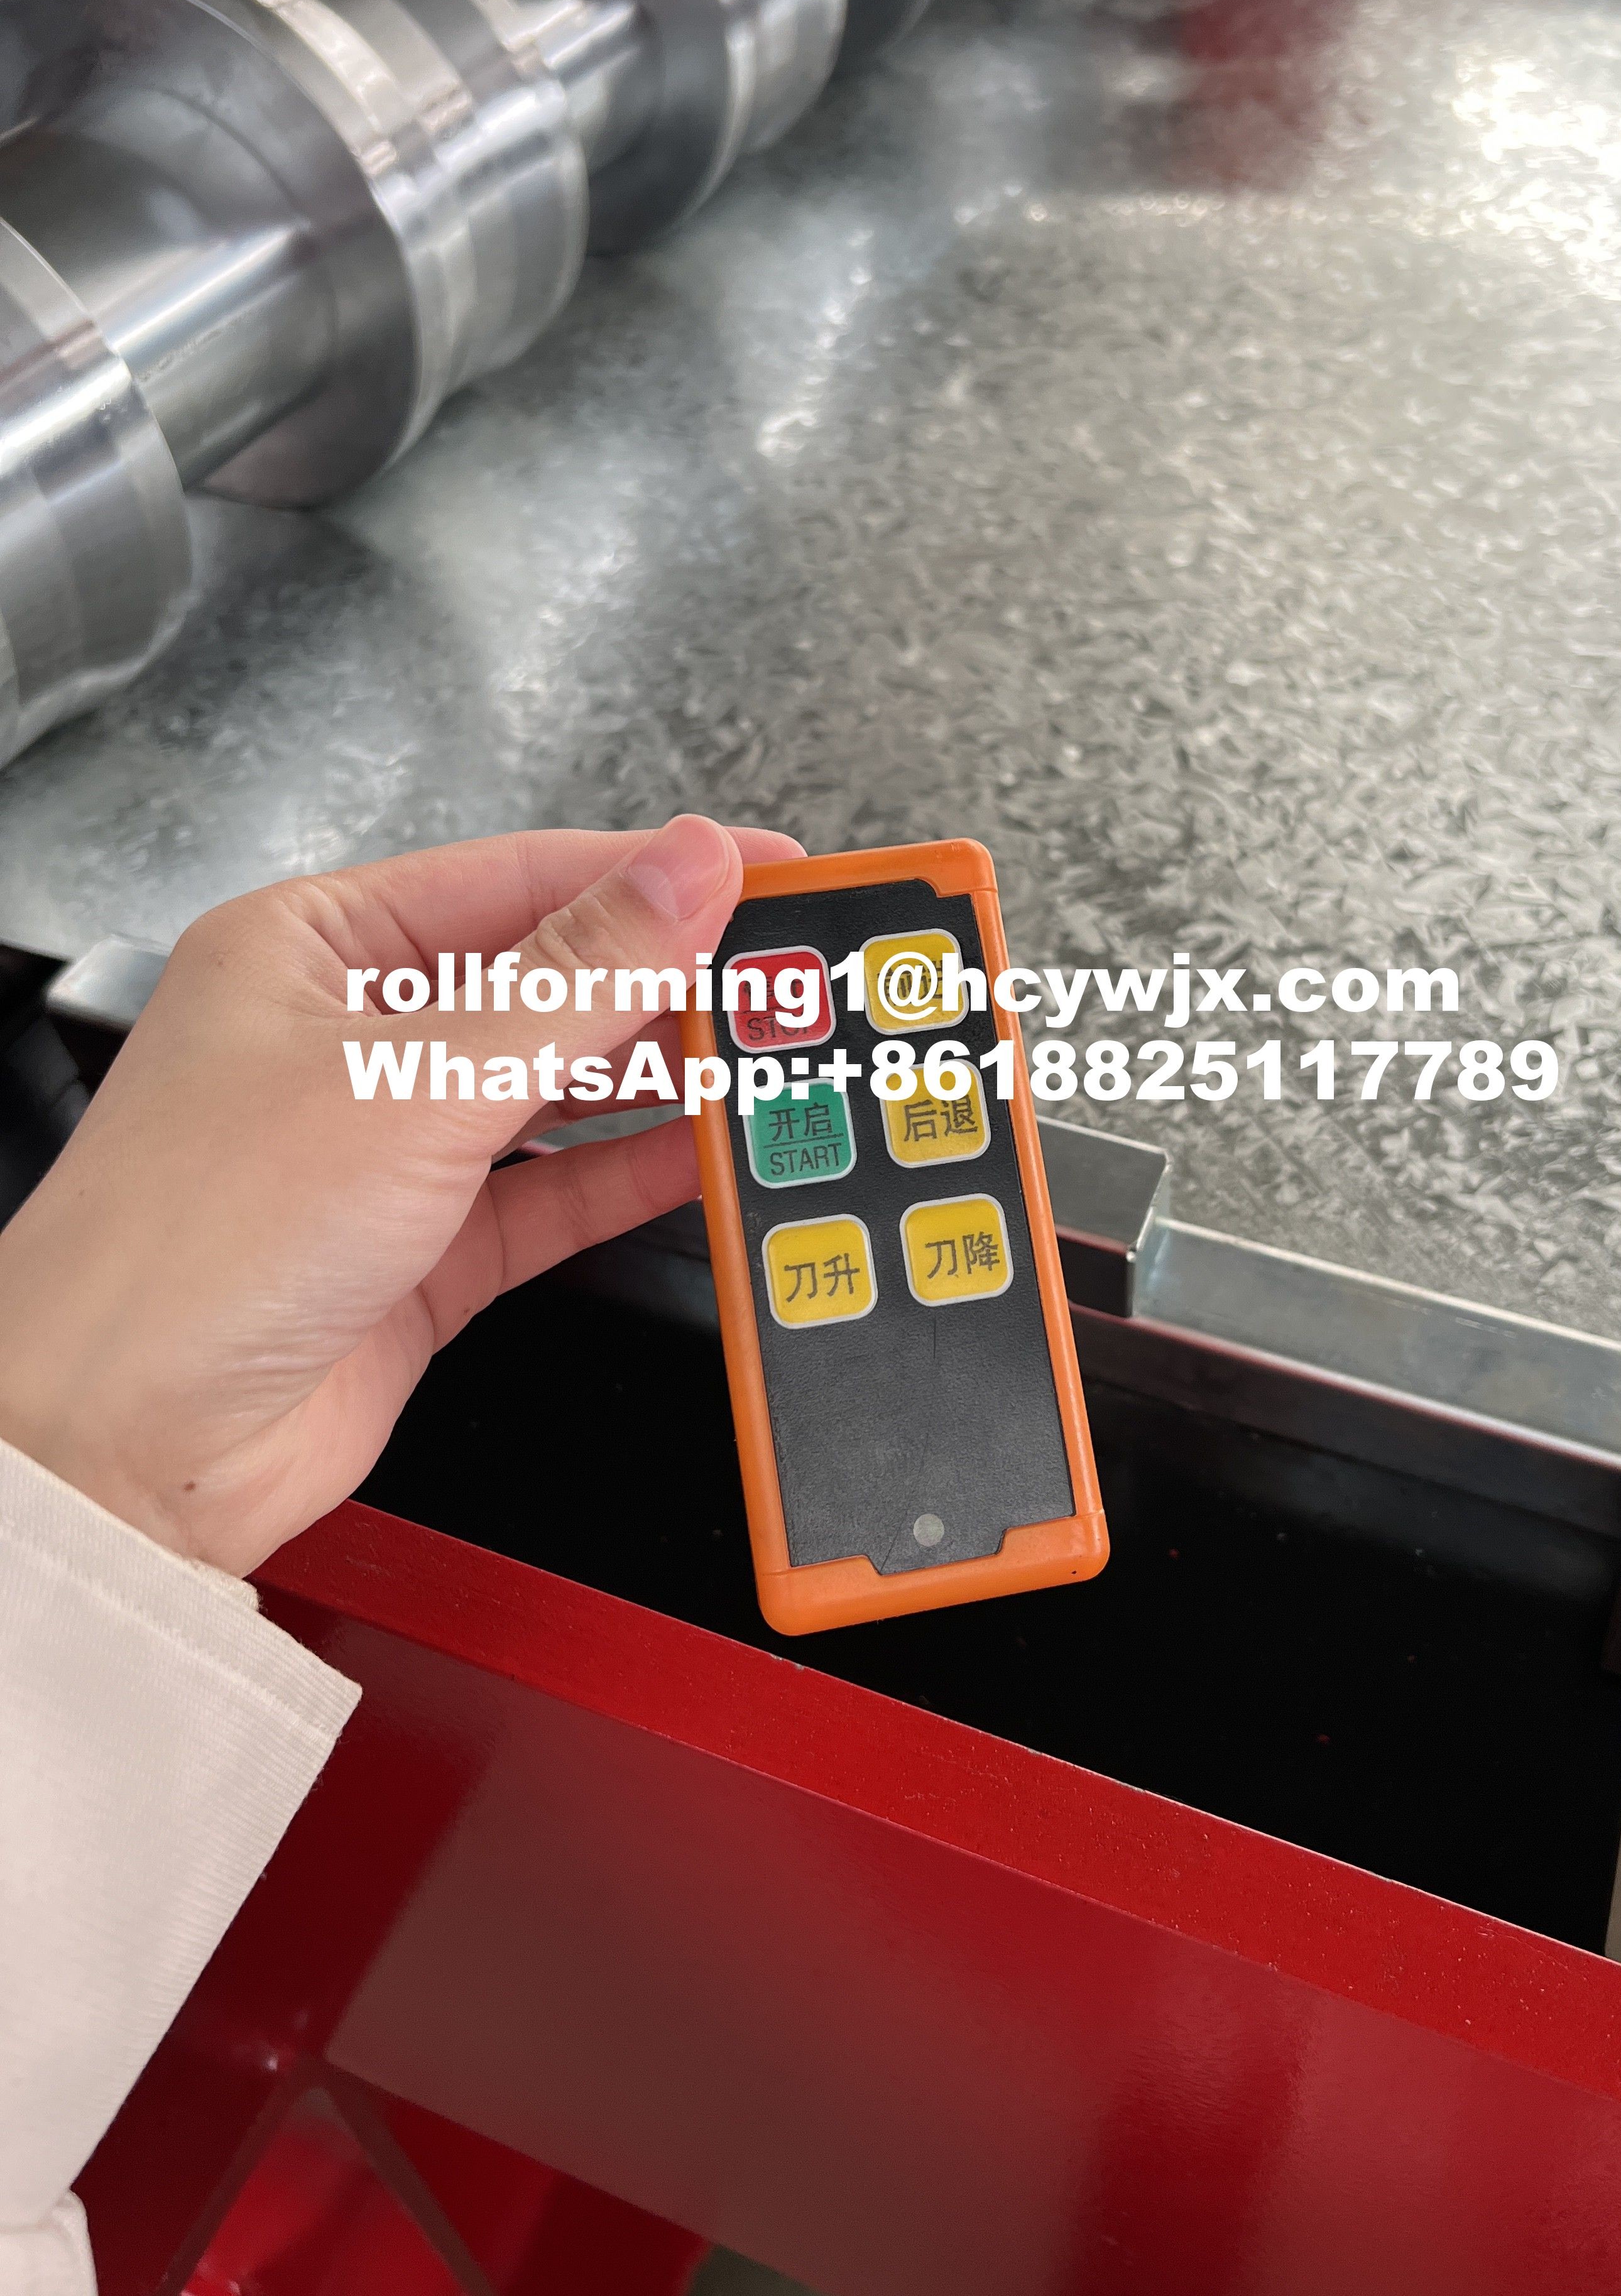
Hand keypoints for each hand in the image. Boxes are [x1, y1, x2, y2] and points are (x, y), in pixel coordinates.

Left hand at [0, 816, 798, 1574]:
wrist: (124, 1454)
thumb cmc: (190, 1248)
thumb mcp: (414, 1079)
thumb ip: (574, 977)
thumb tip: (687, 869)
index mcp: (316, 948)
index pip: (521, 878)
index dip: (655, 872)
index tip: (767, 871)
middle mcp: (352, 1038)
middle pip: (551, 979)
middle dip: (675, 979)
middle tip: (793, 976)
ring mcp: (391, 1148)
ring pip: (563, 1088)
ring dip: (666, 1077)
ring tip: (775, 1055)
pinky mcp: (427, 1251)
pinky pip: (557, 1191)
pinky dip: (635, 1173)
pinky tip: (709, 1151)